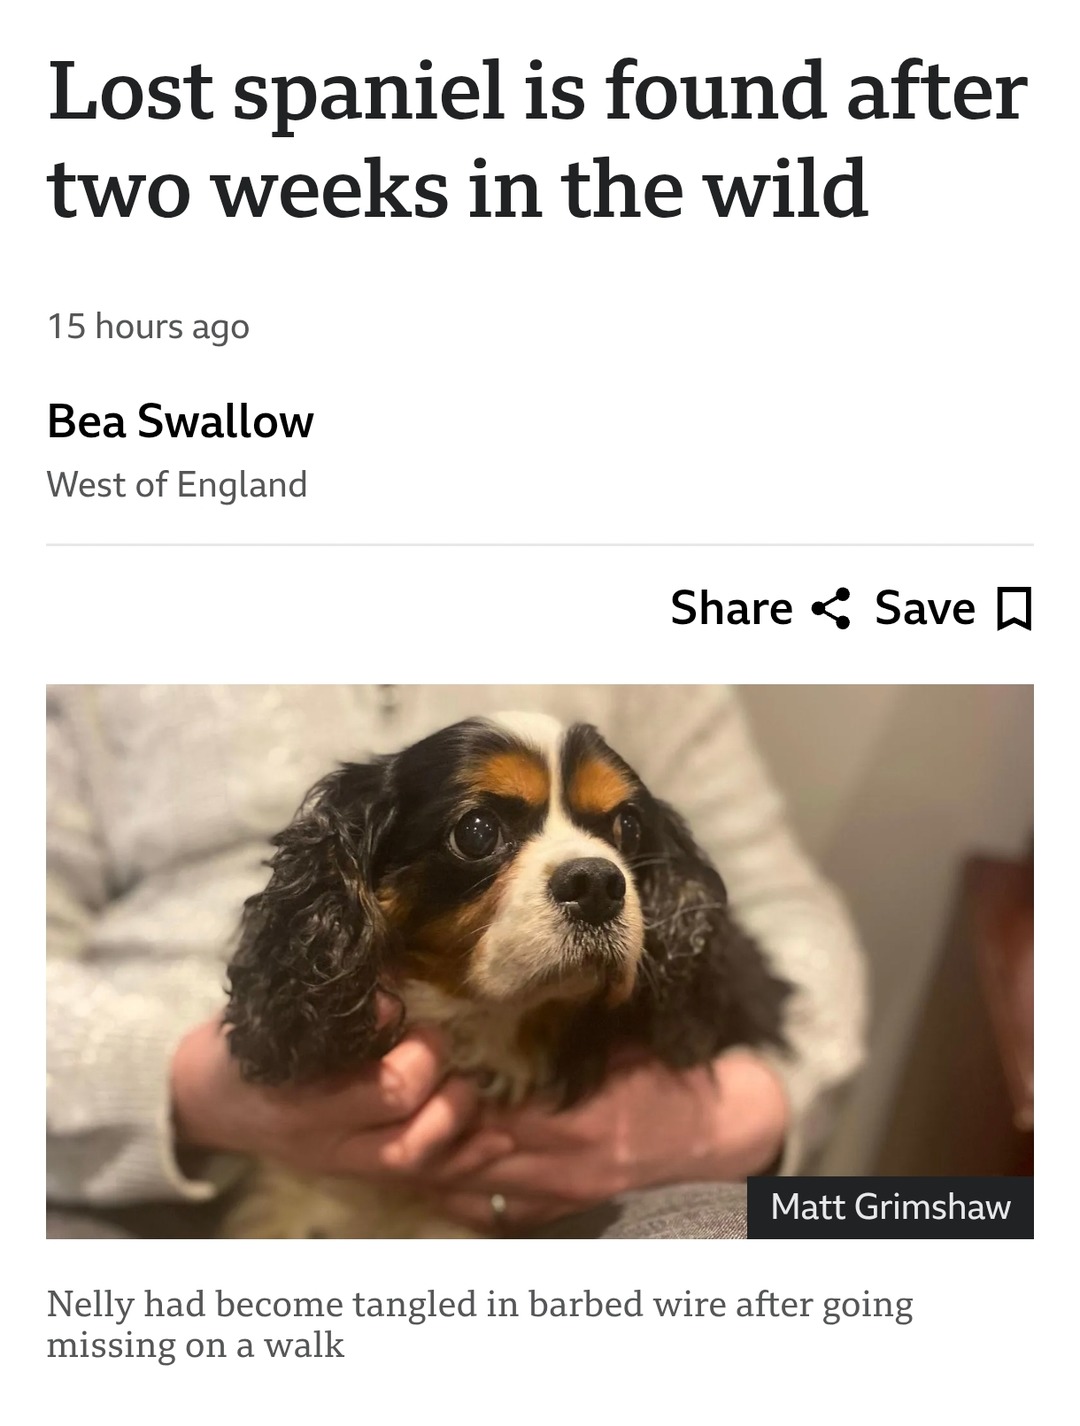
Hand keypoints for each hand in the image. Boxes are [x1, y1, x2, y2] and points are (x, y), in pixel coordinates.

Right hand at [170, 1014, 511, 1182]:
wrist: (204, 1106)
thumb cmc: (237, 1047)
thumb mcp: (264, 1018)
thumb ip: (322, 1003)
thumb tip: (390, 977)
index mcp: (297, 1091)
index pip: (373, 1079)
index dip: (403, 1042)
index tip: (398, 1003)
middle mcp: (324, 1135)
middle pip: (400, 1117)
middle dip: (434, 1074)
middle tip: (439, 1039)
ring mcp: (344, 1160)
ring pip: (415, 1156)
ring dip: (458, 1120)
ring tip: (472, 1087)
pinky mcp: (361, 1171)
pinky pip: (423, 1178)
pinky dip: (466, 1160)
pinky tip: (498, 1139)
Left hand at [424, 1049, 788, 1230]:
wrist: (718, 1135)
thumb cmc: (668, 1073)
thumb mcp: (623, 1037)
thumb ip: (568, 1021)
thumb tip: (517, 980)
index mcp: (576, 1119)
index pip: (488, 1111)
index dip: (444, 1086)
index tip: (418, 1052)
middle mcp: (558, 1167)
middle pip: (464, 1156)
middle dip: (422, 1123)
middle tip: (391, 1086)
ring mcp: (556, 1195)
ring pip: (467, 1186)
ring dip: (429, 1155)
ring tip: (393, 1121)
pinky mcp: (555, 1210)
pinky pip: (487, 1210)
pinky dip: (452, 1187)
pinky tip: (427, 1163)